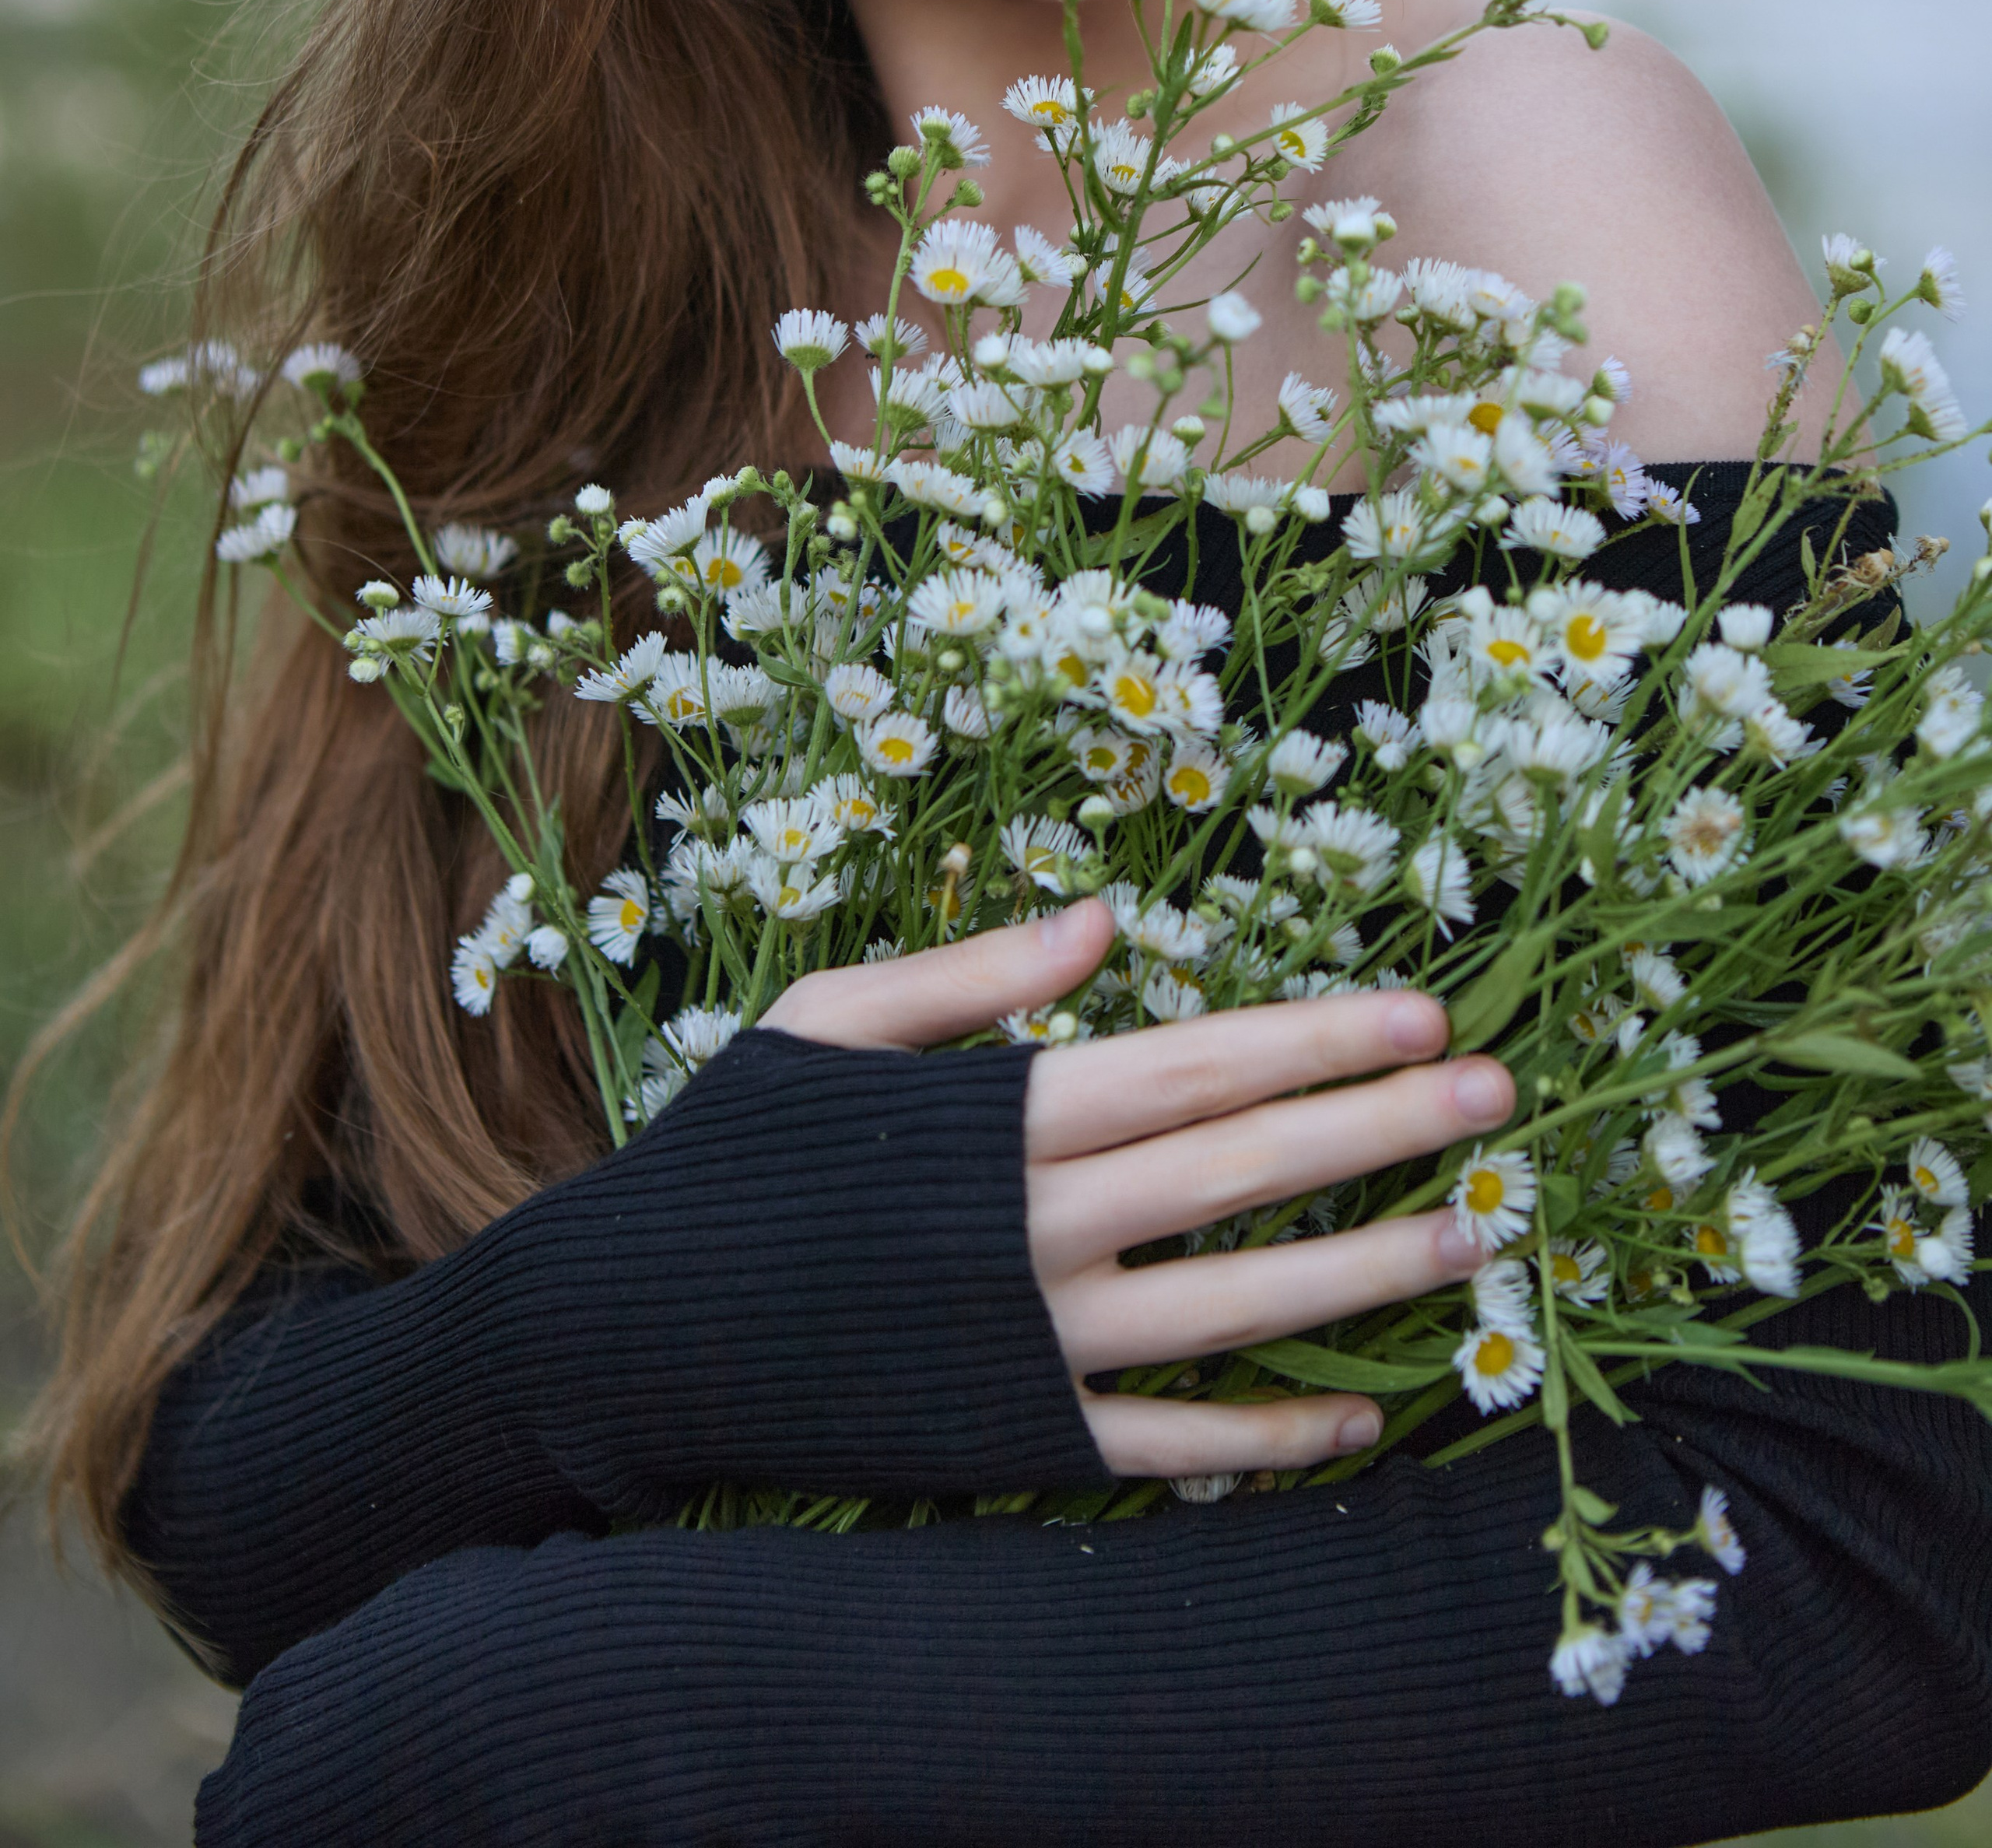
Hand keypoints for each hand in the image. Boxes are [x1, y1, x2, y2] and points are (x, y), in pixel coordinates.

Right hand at [763, 899, 1509, 1479]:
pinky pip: (1173, 1446)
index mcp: (999, 1114)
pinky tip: (1365, 1420)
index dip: (1323, 1035)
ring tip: (1479, 1239)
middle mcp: (1038, 1228)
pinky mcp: (1020, 1437)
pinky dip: (1271, 1438)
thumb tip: (1108, 917)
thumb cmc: (730, 1158)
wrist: (629, 1334)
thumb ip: (971, 978)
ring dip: (1371, 1272)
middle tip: (1502, 1103)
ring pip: (1241, 1307)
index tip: (1426, 1015)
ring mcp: (1038, 1343)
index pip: (1200, 1062)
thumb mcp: (827, 1025)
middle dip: (1386, 1129)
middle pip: (1247, 1168)